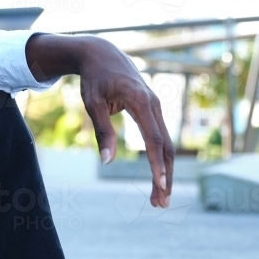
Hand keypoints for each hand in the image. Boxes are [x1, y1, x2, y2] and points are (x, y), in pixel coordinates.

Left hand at [26, 34, 173, 208]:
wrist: (101, 54)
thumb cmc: (93, 79)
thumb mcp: (92, 103)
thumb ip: (102, 132)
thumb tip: (107, 162)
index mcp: (140, 101)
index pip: (153, 139)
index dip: (157, 164)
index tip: (159, 186)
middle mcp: (154, 104)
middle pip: (166, 147)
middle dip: (164, 176)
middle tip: (159, 204)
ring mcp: (157, 106)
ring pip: (166, 144)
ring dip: (164, 171)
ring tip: (158, 198)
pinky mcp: (154, 109)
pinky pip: (161, 137)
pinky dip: (160, 158)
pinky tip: (157, 176)